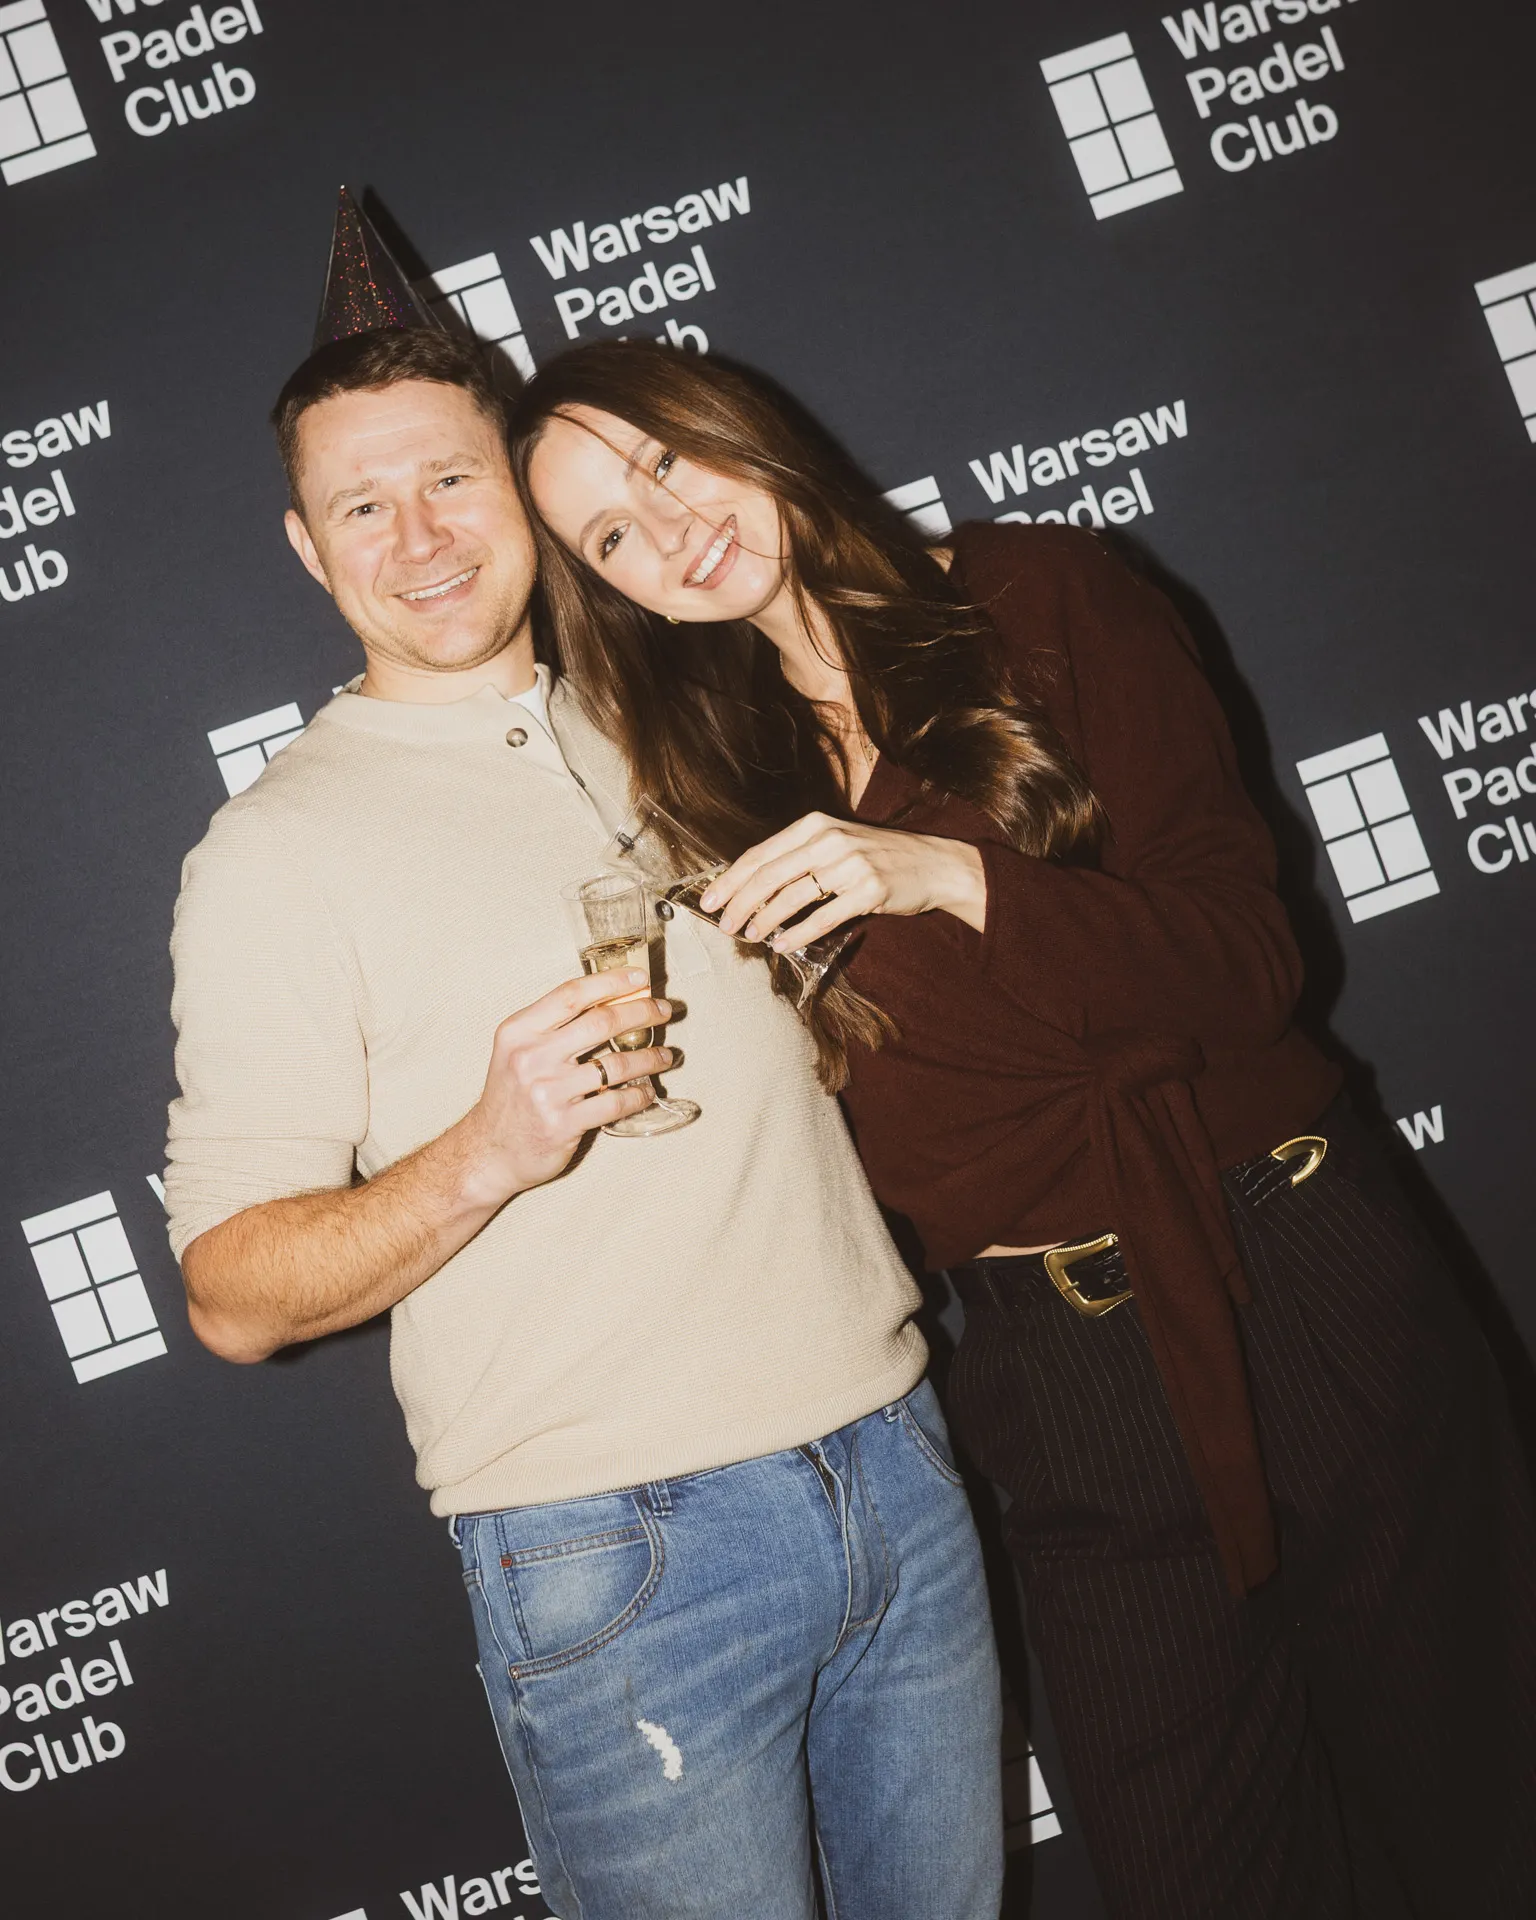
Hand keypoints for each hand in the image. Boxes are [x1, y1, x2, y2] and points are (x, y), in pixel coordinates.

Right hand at [459, 971, 674, 1203]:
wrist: (489, 1149)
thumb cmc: (510, 1095)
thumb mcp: (517, 1051)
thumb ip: (553, 1027)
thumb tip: (610, 1000)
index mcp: (519, 1031)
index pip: (571, 995)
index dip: (611, 982)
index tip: (640, 978)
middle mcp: (531, 1057)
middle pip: (600, 1023)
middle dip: (641, 1012)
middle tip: (662, 1011)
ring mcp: (548, 1092)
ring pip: (615, 1065)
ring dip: (649, 1058)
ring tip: (665, 1056)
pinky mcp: (563, 1123)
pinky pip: (615, 1103)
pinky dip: (638, 1095)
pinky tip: (647, 1091)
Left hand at [700, 813, 987, 950]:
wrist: (933, 863)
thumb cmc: (877, 857)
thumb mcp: (835, 843)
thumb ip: (798, 858)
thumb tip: (751, 889)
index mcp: (814, 825)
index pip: (761, 854)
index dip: (731, 879)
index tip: (709, 900)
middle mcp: (829, 840)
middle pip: (770, 875)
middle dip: (740, 903)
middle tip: (724, 924)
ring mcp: (850, 865)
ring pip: (792, 897)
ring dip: (765, 920)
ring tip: (750, 936)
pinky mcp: (869, 891)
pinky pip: (823, 917)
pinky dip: (799, 933)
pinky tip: (783, 944)